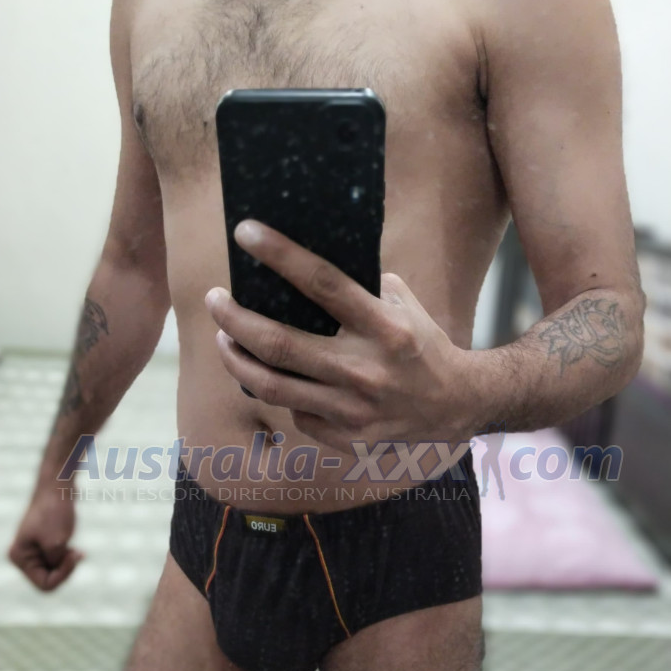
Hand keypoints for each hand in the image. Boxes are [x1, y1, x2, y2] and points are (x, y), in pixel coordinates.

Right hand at [9, 485, 83, 590]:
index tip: (74, 556)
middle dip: (65, 569)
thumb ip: (55, 564)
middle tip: (77, 552)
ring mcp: (33, 551)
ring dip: (67, 563)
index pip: (44, 585)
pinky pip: (58, 562)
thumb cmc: (55, 512)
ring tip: (76, 550)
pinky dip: (68, 558)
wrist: (57, 487)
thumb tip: (55, 567)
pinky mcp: (43, 546)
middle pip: (48, 580)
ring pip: (55, 572)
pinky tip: (76, 549)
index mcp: (19, 557)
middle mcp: (23, 557)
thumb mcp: (56, 544)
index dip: (63, 575)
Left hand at [205, 220, 474, 454]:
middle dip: (234, 319)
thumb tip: (301, 265)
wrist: (454, 405)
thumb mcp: (401, 304)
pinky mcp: (346, 437)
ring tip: (224, 339)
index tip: (245, 233)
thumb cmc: (420, 344)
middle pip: (278, 343)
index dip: (279, 255)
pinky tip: (271, 376)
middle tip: (215, 301)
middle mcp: (366, 369)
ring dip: (237, 360)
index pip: (322, 283)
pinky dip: (279, 392)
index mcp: (384, 327)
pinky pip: (295, 412)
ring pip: (272, 387)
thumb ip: (358, 288)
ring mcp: (353, 409)